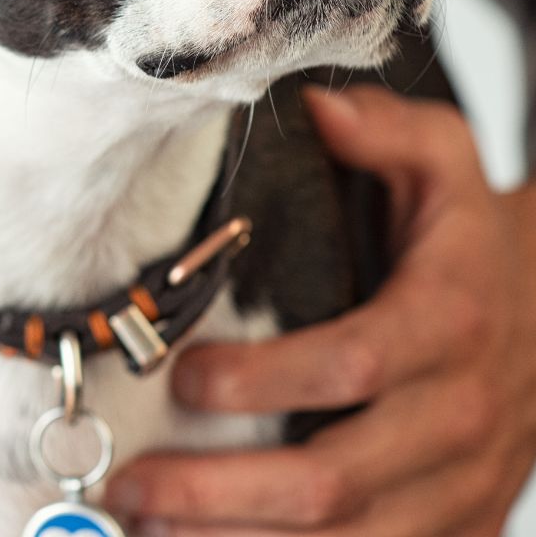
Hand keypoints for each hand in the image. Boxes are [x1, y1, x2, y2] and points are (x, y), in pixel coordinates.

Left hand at [104, 85, 535, 536]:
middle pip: (336, 477)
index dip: (264, 380)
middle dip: (224, 492)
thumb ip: (384, 130)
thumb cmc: (469, 232)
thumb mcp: (442, 157)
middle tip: (133, 484)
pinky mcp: (460, 523)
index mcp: (448, 320)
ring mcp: (464, 482)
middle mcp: (460, 414)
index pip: (351, 364)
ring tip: (151, 531)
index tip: (182, 377)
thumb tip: (318, 109)